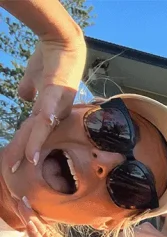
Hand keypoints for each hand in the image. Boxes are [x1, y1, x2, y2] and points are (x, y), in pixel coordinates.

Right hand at [4, 32, 86, 170]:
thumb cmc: (49, 60)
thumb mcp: (35, 79)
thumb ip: (30, 90)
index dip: (25, 148)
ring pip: (41, 131)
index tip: (16, 164)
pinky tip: (35, 146)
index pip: (35, 134)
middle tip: (16, 173)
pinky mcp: (54, 95)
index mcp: (50, 112)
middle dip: (25, 156)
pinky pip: (46, 116)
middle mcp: (56, 113)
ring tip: (25, 165)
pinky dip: (40, 131)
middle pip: (38, 137)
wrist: (61, 42)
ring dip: (32, 148)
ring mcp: (56, 105)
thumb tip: (23, 97)